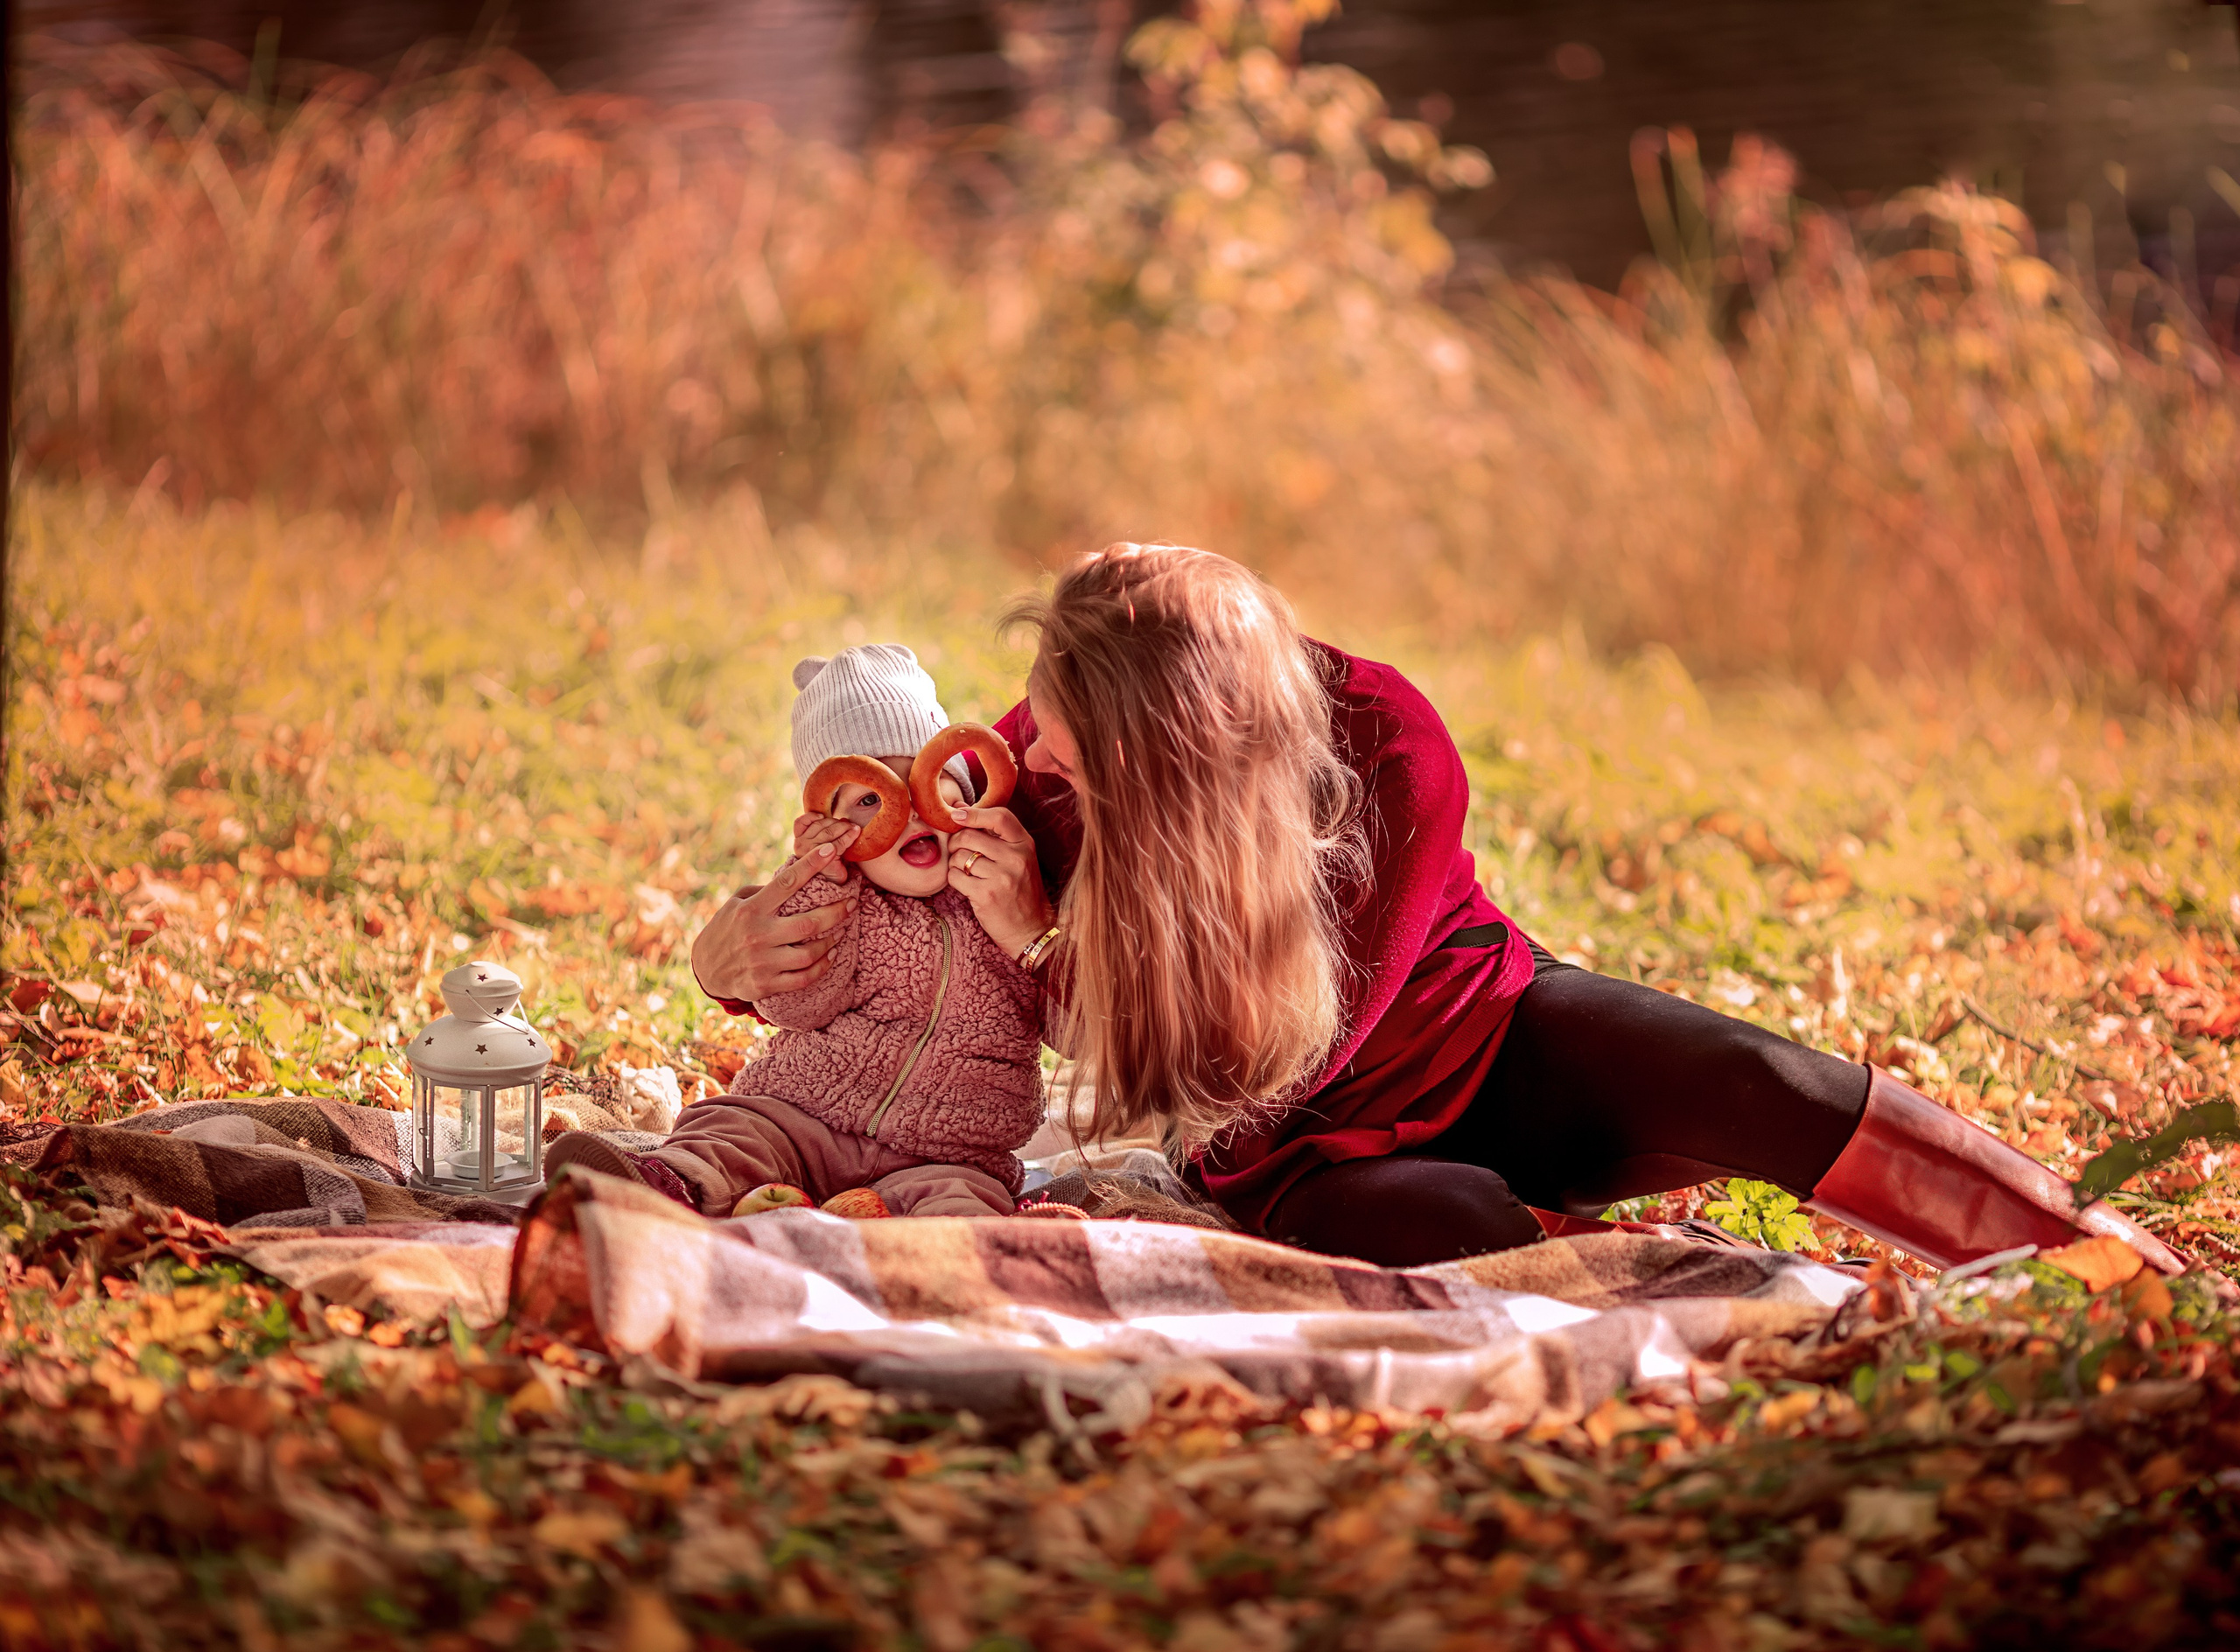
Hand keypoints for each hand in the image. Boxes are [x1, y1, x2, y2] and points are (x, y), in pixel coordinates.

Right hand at [690, 843, 859, 1002]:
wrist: (705, 969)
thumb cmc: (726, 929)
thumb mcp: (736, 903)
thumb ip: (764, 891)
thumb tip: (796, 876)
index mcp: (751, 909)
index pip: (787, 882)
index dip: (811, 864)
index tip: (833, 850)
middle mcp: (757, 935)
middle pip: (808, 923)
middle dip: (836, 912)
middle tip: (852, 903)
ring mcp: (762, 962)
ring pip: (809, 953)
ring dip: (831, 941)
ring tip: (840, 931)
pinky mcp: (765, 984)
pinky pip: (803, 978)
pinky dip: (821, 967)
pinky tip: (830, 955)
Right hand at [790, 810, 858, 883]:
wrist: (832, 884)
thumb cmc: (828, 863)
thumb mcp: (821, 846)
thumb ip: (823, 832)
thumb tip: (843, 819)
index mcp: (798, 841)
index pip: (801, 823)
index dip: (812, 816)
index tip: (823, 816)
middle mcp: (800, 846)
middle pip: (820, 825)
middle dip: (836, 822)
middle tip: (849, 824)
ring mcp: (810, 853)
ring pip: (830, 831)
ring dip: (845, 827)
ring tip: (854, 828)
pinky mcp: (823, 860)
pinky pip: (839, 843)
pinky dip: (850, 836)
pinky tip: (855, 833)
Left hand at [945, 805, 1052, 959]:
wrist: (1031, 929)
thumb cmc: (1020, 891)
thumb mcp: (1018, 858)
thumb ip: (994, 834)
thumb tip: (959, 808)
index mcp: (1025, 844)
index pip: (999, 817)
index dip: (974, 813)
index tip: (958, 815)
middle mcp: (1016, 858)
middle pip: (970, 836)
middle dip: (956, 842)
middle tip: (958, 851)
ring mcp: (1002, 877)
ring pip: (960, 857)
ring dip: (956, 863)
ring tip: (966, 872)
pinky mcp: (986, 895)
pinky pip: (955, 876)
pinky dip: (954, 879)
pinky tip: (965, 885)